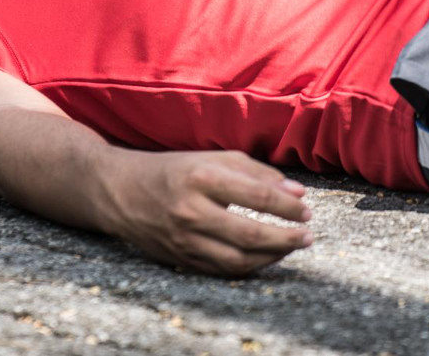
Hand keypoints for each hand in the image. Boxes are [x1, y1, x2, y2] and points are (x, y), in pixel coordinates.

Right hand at [96, 149, 312, 276]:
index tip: (307, 210)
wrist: (120, 191)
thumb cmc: (174, 170)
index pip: (257, 195)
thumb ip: (256, 172)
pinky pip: (222, 270)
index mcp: (202, 177)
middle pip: (251, 233)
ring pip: (238, 260)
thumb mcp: (212, 159)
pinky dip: (249, 266)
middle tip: (308, 235)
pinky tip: (265, 256)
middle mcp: (191, 210)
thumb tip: (297, 193)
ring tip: (291, 246)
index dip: (287, 207)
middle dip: (286, 237)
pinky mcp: (180, 258)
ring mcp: (184, 239)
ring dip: (272, 257)